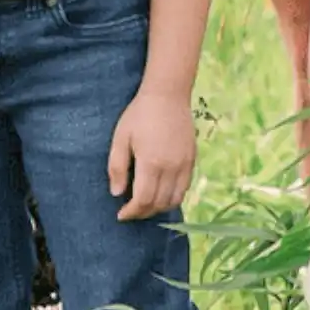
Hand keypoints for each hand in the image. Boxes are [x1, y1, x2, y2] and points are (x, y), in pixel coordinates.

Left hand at [107, 89, 195, 220]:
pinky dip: (173, 197)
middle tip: (131, 211)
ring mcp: (185, 164)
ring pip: (175, 200)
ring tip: (146, 204)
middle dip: (143, 213)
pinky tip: (161, 192)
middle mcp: (171, 167)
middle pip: (159, 203)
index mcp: (151, 162)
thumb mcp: (120, 138)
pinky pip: (185, 187)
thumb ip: (117, 168)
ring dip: (159, 208)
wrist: (168, 94)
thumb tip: (117, 194)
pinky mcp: (192, 159)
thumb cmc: (139, 114)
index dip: (131, 212)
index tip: (121, 215)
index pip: (143, 200)